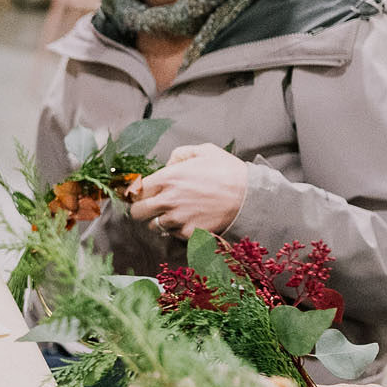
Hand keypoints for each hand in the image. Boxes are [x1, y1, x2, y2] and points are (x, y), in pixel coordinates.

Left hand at [128, 142, 247, 237]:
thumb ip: (179, 154)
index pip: (136, 191)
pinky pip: (173, 235)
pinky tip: (190, 220)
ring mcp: (177, 219)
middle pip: (137, 213)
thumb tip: (167, 164)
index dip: (138, 193)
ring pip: (153, 226)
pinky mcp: (188, 234)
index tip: (142, 194)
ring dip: (161, 220)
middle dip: (143, 209)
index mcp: (167, 178)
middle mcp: (167, 200)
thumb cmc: (228, 172)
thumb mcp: (204, 151)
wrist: (250, 196)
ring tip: (176, 213)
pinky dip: (178, 230)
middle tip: (154, 206)